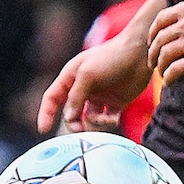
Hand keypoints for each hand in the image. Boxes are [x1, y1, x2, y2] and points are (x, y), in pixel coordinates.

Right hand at [36, 29, 151, 132]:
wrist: (140, 53)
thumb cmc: (111, 57)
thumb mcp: (87, 74)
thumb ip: (76, 97)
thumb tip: (68, 117)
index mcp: (70, 78)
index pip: (52, 98)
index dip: (46, 113)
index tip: (43, 130)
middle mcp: (82, 90)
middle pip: (70, 114)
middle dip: (73, 123)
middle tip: (79, 130)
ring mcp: (98, 97)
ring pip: (88, 120)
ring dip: (93, 124)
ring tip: (104, 120)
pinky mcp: (115, 104)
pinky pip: (106, 121)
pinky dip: (107, 123)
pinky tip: (113, 117)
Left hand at [148, 0, 183, 84]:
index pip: (159, 22)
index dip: (152, 33)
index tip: (152, 42)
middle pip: (159, 40)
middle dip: (153, 52)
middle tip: (154, 60)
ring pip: (164, 55)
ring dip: (160, 65)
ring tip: (161, 71)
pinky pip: (176, 69)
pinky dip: (169, 76)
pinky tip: (169, 81)